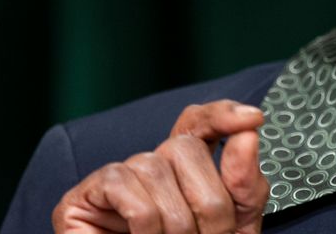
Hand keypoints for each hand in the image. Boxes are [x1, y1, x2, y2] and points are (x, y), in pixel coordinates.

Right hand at [53, 100, 267, 232]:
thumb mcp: (233, 227)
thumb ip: (244, 185)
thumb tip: (247, 135)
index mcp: (186, 172)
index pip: (198, 122)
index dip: (221, 114)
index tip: (252, 119)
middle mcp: (151, 167)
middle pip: (184, 146)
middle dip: (209, 201)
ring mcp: (117, 178)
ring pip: (156, 167)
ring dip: (177, 221)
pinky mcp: (82, 196)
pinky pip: (122, 182)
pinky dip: (143, 219)